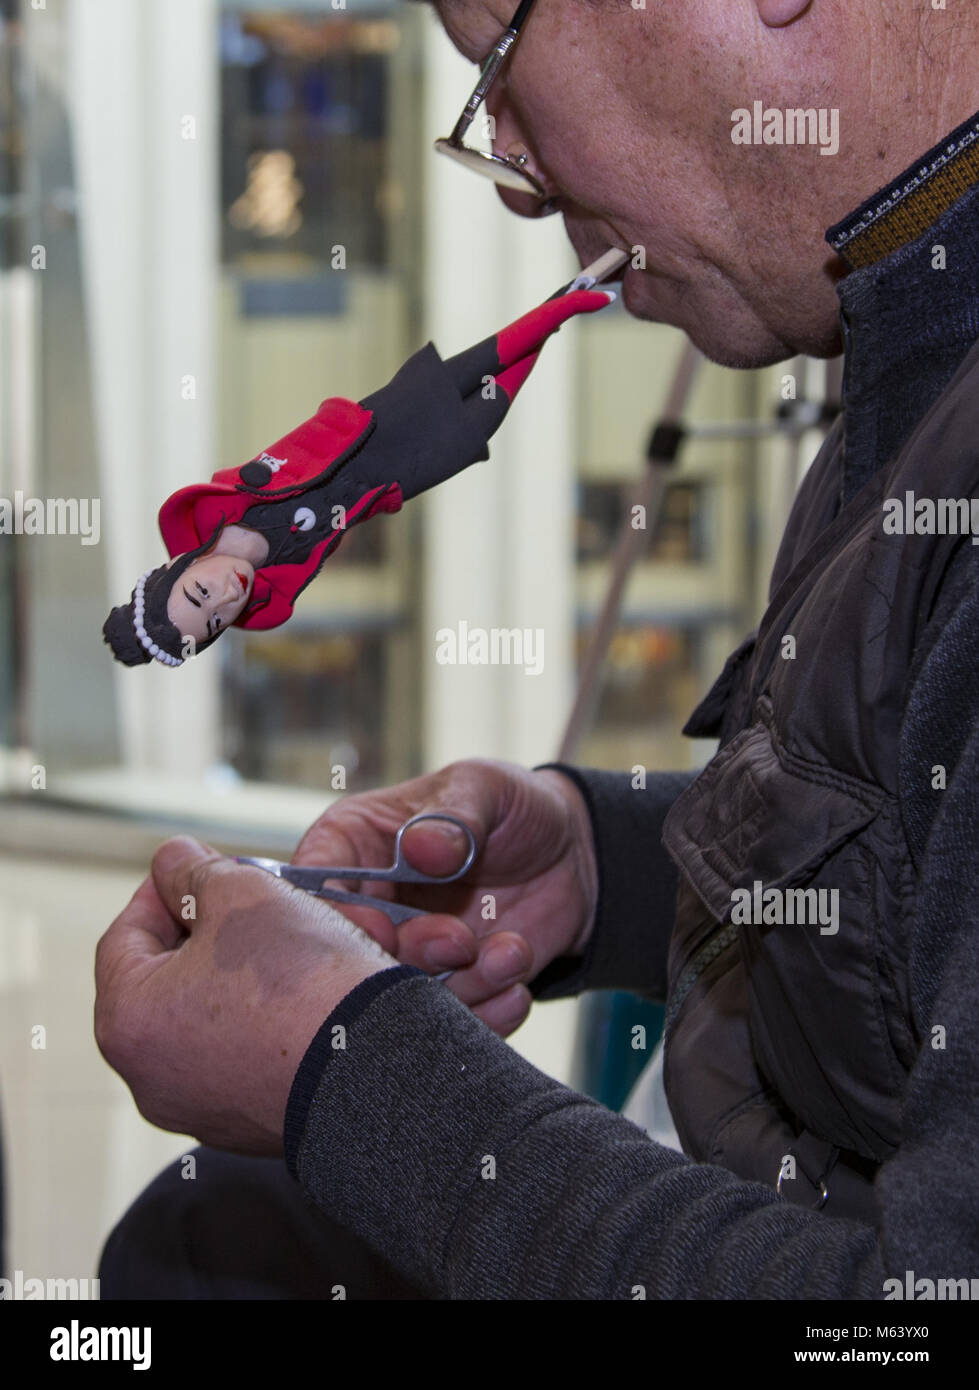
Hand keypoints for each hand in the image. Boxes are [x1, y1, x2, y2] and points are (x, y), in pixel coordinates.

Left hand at [95, 838, 395, 1155]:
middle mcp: (152, 1078)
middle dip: (218, 929)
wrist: (377, 1068)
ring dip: (251, 970)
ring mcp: (202, 1108)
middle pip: (173, 977)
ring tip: (297, 938)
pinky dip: (274, 1017)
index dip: (167, 887)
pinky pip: (251, 1053)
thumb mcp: (242, 892)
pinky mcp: (251, 1124)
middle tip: (256, 900)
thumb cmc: (301, 982)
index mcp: (128, 1022)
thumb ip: (193, 869)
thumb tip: (173, 863)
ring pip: (216, 1015)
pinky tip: (313, 989)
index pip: (127, 934)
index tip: (204, 867)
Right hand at [293, 760, 598, 1037]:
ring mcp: (408, 955)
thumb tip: (419, 847)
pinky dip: (487, 1013)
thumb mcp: (485, 788)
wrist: (573, 856)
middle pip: (352, 955)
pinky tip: (517, 979)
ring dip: (460, 986)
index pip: (314, 886)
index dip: (336, 916)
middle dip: (408, 958)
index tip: (382, 926)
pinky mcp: (448, 991)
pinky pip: (451, 1024)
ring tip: (511, 952)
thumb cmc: (511, 807)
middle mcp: (369, 906)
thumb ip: (453, 815)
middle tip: (461, 940)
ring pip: (402, 999)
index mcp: (353, 844)